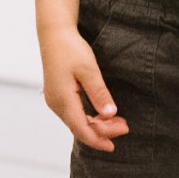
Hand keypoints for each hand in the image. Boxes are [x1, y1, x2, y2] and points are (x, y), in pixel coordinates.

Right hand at [39, 24, 125, 151]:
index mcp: (63, 100)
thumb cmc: (70, 49)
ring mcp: (55, 100)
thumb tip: (110, 114)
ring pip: (76, 122)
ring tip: (118, 122)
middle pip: (80, 128)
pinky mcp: (58, 95)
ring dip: (96, 125)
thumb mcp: (89, 70)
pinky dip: (88, 118)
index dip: (99, 139)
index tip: (115, 143)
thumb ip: (99, 94)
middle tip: (125, 127)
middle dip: (102, 132)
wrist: (54, 34)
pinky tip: (102, 115)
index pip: (82, 129)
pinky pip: (74, 114)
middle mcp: (56, 104)